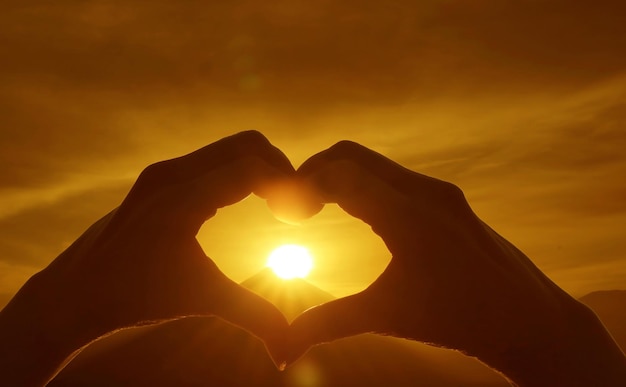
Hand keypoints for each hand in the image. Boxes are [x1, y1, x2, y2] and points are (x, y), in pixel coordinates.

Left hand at [0, 131, 291, 384]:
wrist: (76, 293)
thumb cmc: (134, 299)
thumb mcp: (200, 302)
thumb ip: (250, 317)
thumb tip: (287, 354)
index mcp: (181, 200)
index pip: (251, 167)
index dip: (288, 183)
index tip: (307, 209)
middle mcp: (170, 175)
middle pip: (246, 146)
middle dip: (279, 168)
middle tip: (296, 204)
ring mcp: (162, 173)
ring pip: (229, 149)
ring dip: (259, 168)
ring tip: (278, 204)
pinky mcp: (159, 178)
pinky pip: (213, 159)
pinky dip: (239, 171)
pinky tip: (248, 200)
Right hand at [288, 141, 625, 385]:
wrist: (527, 318)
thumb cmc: (460, 320)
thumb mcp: (388, 317)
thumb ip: (329, 323)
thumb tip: (281, 348)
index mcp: (408, 217)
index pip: (340, 174)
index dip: (300, 184)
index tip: (278, 207)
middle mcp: (425, 192)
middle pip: (352, 154)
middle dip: (314, 170)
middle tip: (290, 203)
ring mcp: (440, 192)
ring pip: (374, 162)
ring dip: (340, 174)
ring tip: (314, 205)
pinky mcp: (448, 199)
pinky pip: (393, 175)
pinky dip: (364, 182)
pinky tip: (354, 210)